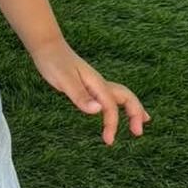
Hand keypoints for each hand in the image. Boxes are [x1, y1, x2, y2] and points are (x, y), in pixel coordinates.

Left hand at [29, 39, 149, 144]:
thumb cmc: (54, 62)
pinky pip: (109, 97)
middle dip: (136, 114)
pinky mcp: (87, 85)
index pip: (111, 107)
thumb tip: (98, 110)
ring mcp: (95, 84)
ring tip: (141, 122)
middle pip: (126, 98)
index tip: (108, 140)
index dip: (112, 124)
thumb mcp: (64, 80)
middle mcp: (99, 84)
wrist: (46, 46)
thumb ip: (80, 95)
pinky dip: (118, 106)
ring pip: (120, 97)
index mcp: (96, 84)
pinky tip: (114, 112)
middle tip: (138, 133)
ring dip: (132, 109)